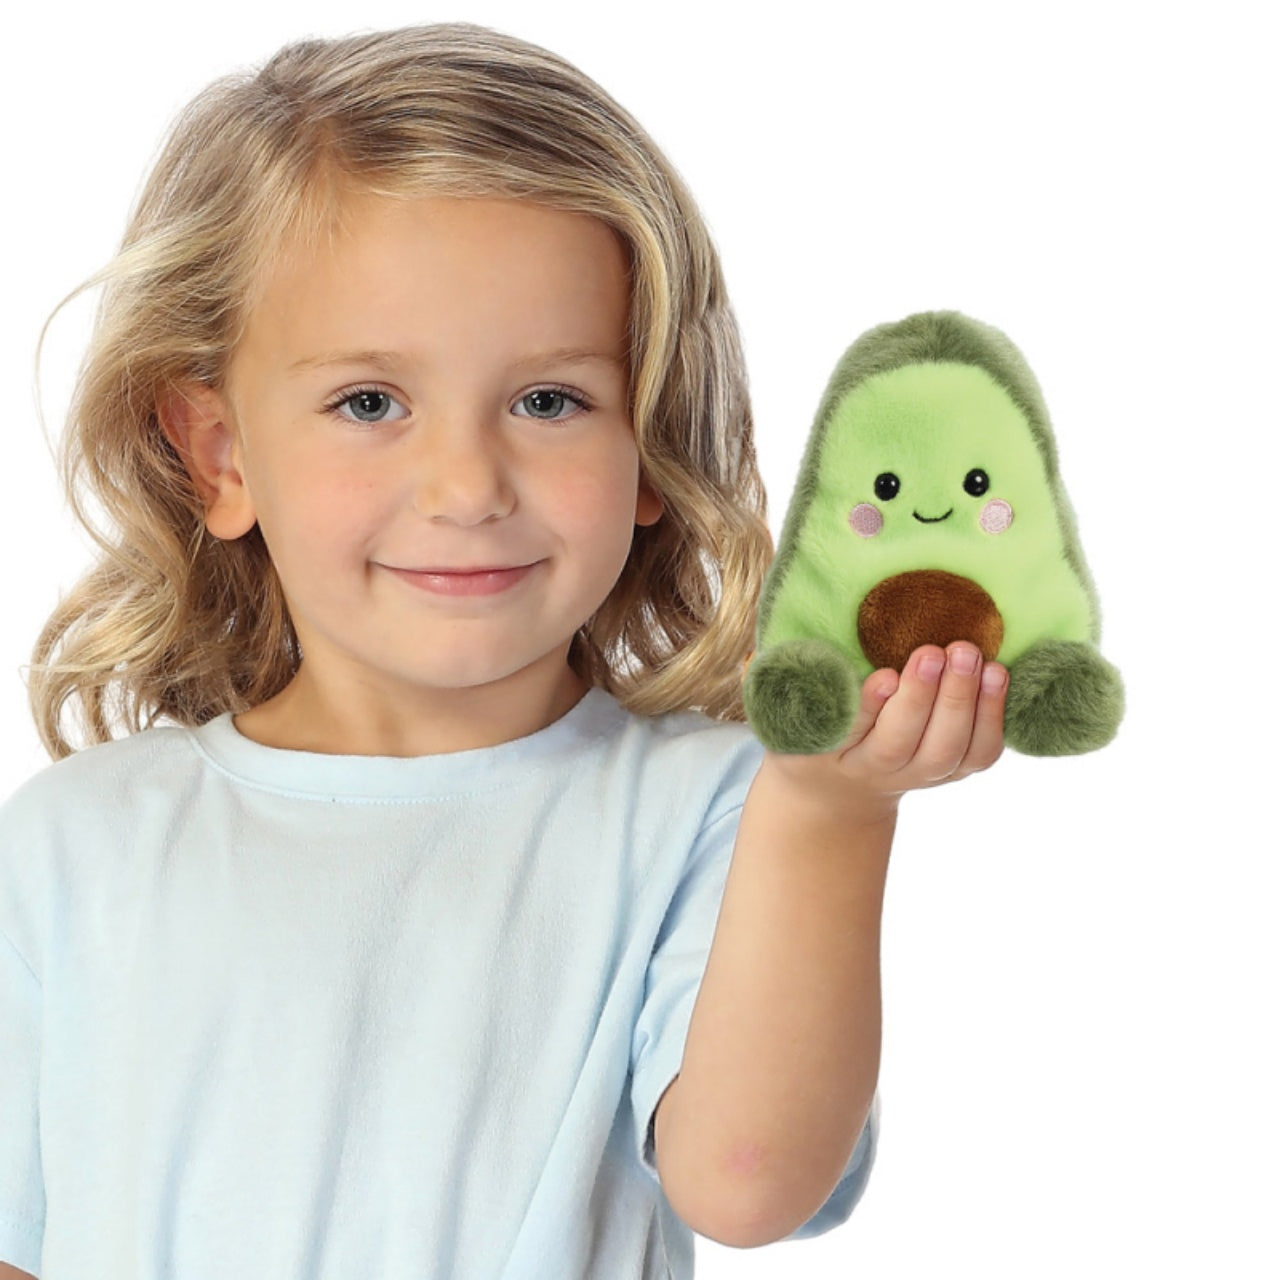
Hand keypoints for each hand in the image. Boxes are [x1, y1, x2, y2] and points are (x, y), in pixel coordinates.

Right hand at [765, 641, 1006, 820]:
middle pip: (903, 744)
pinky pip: (980, 754)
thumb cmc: (808, 729)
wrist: (836, 788)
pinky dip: (994, 718)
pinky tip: (998, 676)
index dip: (869, 708)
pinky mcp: (952, 770)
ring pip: (948, 751)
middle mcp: (875, 770)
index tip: (884, 676)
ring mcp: (918, 774)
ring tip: (974, 656)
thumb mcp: (780, 712)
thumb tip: (759, 659)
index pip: (848, 732)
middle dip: (924, 698)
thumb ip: (774, 683)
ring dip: (965, 704)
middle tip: (936, 651)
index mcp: (826, 753)